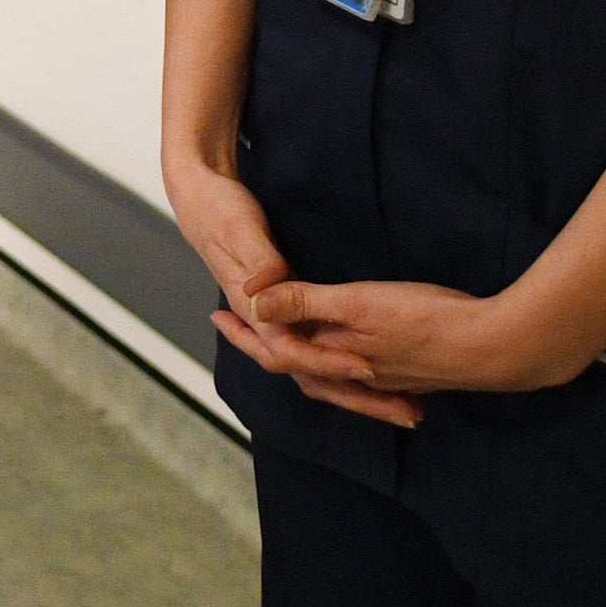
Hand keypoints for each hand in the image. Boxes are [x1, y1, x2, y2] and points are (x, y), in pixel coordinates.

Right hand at [168, 158, 422, 428]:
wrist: (195, 192)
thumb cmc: (218, 207)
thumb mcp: (241, 230)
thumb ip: (259, 263)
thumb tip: (262, 297)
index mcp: (253, 305)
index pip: (290, 349)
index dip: (328, 360)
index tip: (367, 367)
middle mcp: (265, 317)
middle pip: (310, 371)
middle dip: (358, 394)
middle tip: (409, 414)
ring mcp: (272, 313)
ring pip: (315, 365)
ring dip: (357, 388)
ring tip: (403, 405)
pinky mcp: (282, 302)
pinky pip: (316, 344)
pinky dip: (345, 363)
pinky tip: (373, 364)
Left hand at [241, 278, 579, 396]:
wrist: (497, 347)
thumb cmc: (427, 319)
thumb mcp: (359, 302)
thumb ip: (306, 302)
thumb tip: (253, 303)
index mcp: (335, 358)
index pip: (274, 350)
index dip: (243, 333)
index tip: (215, 314)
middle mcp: (354, 375)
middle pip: (297, 366)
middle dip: (265, 348)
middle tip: (236, 326)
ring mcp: (384, 379)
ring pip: (329, 375)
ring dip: (304, 362)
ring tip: (284, 345)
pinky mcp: (410, 374)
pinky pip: (360, 377)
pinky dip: (341, 368)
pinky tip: (351, 360)